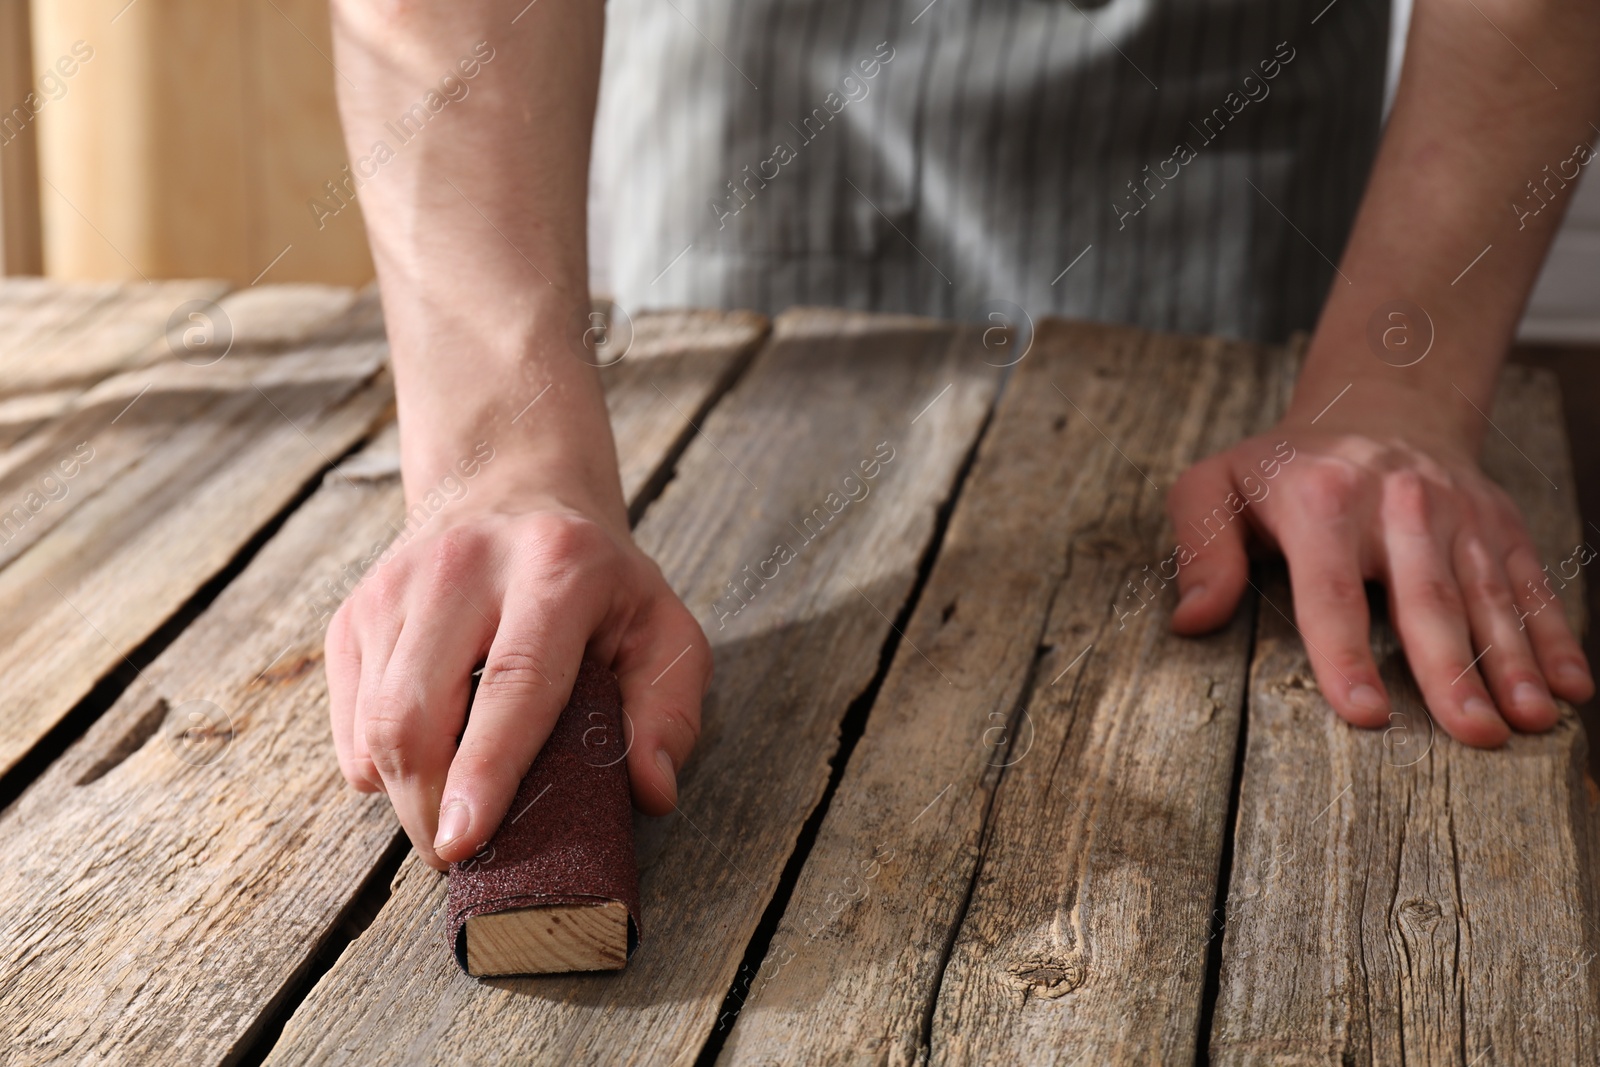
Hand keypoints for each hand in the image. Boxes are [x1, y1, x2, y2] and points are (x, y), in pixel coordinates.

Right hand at [325, 495, 709, 868]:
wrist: (513, 490)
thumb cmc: (598, 580)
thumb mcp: (662, 627)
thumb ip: (670, 709)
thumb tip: (651, 790)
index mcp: (555, 569)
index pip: (513, 682)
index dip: (485, 770)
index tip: (465, 841)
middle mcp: (463, 567)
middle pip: (417, 714)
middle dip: (429, 807)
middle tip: (463, 855)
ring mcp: (395, 587)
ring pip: (374, 725)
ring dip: (405, 795)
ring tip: (449, 814)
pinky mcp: (354, 612)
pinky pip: (349, 722)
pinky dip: (379, 765)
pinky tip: (426, 760)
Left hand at [1166, 388, 1593, 745]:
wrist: (1378, 403)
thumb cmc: (1282, 467)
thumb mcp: (1215, 486)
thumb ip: (1199, 549)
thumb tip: (1190, 620)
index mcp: (1321, 500)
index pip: (1332, 590)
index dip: (1347, 654)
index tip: (1366, 713)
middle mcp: (1398, 504)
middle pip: (1426, 597)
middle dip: (1451, 669)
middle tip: (1473, 734)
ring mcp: (1458, 514)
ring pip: (1488, 595)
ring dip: (1513, 661)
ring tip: (1529, 721)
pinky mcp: (1499, 525)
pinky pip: (1530, 583)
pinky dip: (1555, 635)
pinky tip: (1572, 686)